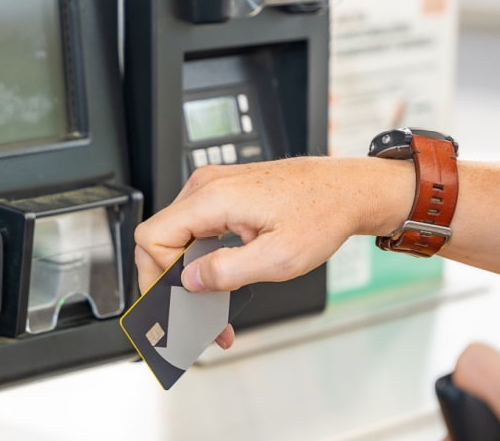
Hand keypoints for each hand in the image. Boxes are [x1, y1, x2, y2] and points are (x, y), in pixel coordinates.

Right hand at [134, 156, 411, 294]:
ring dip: (190, 272)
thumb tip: (191, 281)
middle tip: (196, 313)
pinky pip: (195, 227)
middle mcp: (206, 187)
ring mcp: (213, 187)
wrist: (347, 190)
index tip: (178, 299)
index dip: (158, 274)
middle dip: (174, 282)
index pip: (153, 237)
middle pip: (160, 238)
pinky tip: (221, 278)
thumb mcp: (279, 259)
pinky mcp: (222, 194)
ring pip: (177, 235)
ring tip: (215, 303)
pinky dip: (202, 257)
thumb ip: (228, 272)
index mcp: (213, 198)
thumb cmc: (323, 214)